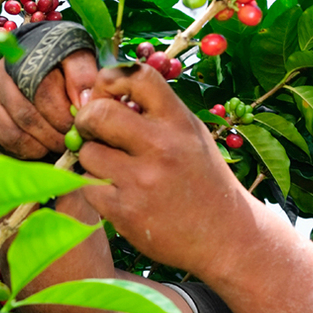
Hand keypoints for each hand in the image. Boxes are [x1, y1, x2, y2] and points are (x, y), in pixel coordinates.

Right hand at [0, 50, 96, 159]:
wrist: (35, 67)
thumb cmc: (60, 64)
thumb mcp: (76, 60)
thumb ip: (82, 76)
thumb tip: (82, 102)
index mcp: (24, 57)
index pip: (42, 91)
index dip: (62, 113)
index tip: (79, 124)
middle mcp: (0, 74)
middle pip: (26, 115)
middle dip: (54, 134)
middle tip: (71, 141)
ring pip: (13, 131)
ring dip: (40, 144)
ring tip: (58, 145)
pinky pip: (4, 141)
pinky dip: (25, 150)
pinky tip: (41, 147)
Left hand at [74, 64, 253, 274]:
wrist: (225, 236)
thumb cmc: (202, 179)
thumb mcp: (190, 134)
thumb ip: (153, 112)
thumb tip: (99, 94)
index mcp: (179, 121)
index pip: (136, 76)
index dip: (111, 80)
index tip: (108, 96)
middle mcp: (161, 147)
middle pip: (97, 113)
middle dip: (87, 119)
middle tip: (93, 131)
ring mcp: (142, 181)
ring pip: (87, 152)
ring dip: (92, 158)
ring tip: (113, 168)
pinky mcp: (125, 211)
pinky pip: (87, 185)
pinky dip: (94, 187)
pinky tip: (116, 192)